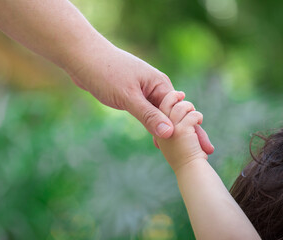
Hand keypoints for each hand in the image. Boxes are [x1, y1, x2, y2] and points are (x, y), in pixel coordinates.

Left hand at [66, 43, 213, 153]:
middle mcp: (155, 88)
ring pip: (161, 116)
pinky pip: (148, 114)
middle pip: (175, 115)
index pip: (182, 112)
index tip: (205, 149)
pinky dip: (155, 126)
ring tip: (184, 151)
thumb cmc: (105, 72)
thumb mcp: (128, 97)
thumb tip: (171, 134)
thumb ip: (149, 116)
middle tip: (204, 152)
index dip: (194, 131)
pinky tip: (158, 139)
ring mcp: (143, 91)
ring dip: (171, 132)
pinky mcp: (132, 95)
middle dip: (188, 133)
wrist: (83, 58)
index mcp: (160, 85)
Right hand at [156, 91, 209, 171]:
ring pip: (180, 107)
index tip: (178, 96)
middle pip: (165, 103)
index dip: (168, 100)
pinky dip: (197, 116)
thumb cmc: (184, 155)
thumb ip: (170, 124)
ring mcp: (169, 129)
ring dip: (190, 107)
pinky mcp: (181, 132)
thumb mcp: (173, 136)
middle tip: (183, 98)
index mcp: (156, 129)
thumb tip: (173, 114)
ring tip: (195, 115)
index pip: (158, 107)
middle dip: (176, 97)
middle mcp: (159, 128)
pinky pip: (191, 115)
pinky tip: (199, 121)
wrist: (189, 169)